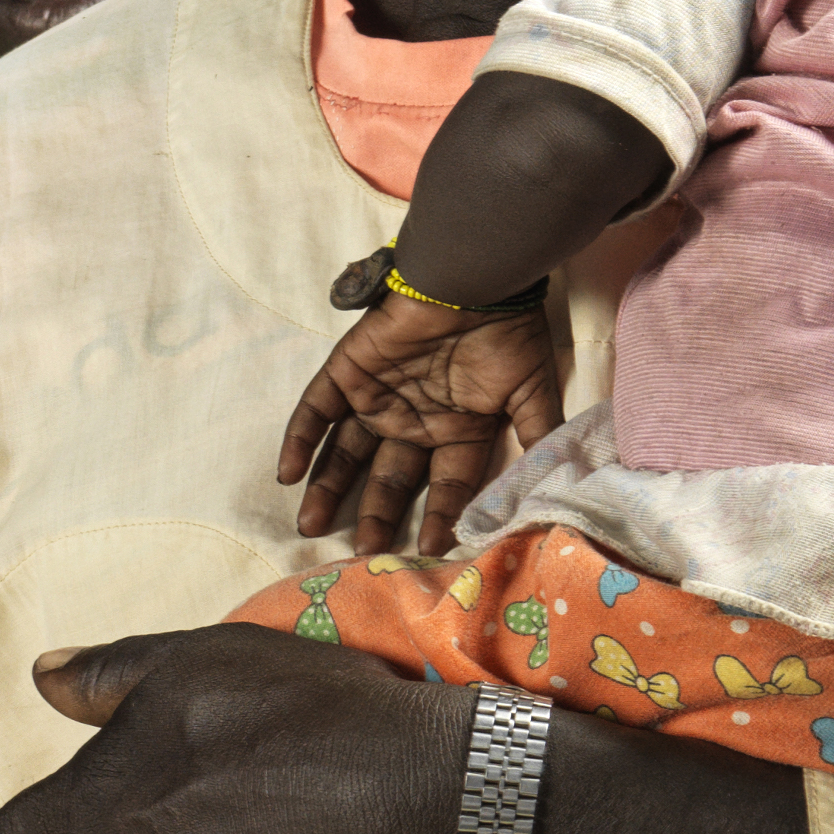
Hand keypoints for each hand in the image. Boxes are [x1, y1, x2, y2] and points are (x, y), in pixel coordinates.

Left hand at [280, 259, 566, 555]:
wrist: (476, 280)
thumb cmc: (508, 334)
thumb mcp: (531, 392)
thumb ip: (535, 437)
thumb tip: (548, 488)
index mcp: (456, 429)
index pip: (443, 484)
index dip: (437, 515)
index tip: (428, 547)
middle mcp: (412, 419)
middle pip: (386, 477)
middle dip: (372, 514)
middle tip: (359, 552)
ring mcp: (377, 397)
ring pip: (344, 452)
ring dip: (326, 488)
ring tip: (309, 526)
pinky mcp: (346, 373)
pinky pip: (314, 411)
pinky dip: (298, 440)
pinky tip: (286, 475)